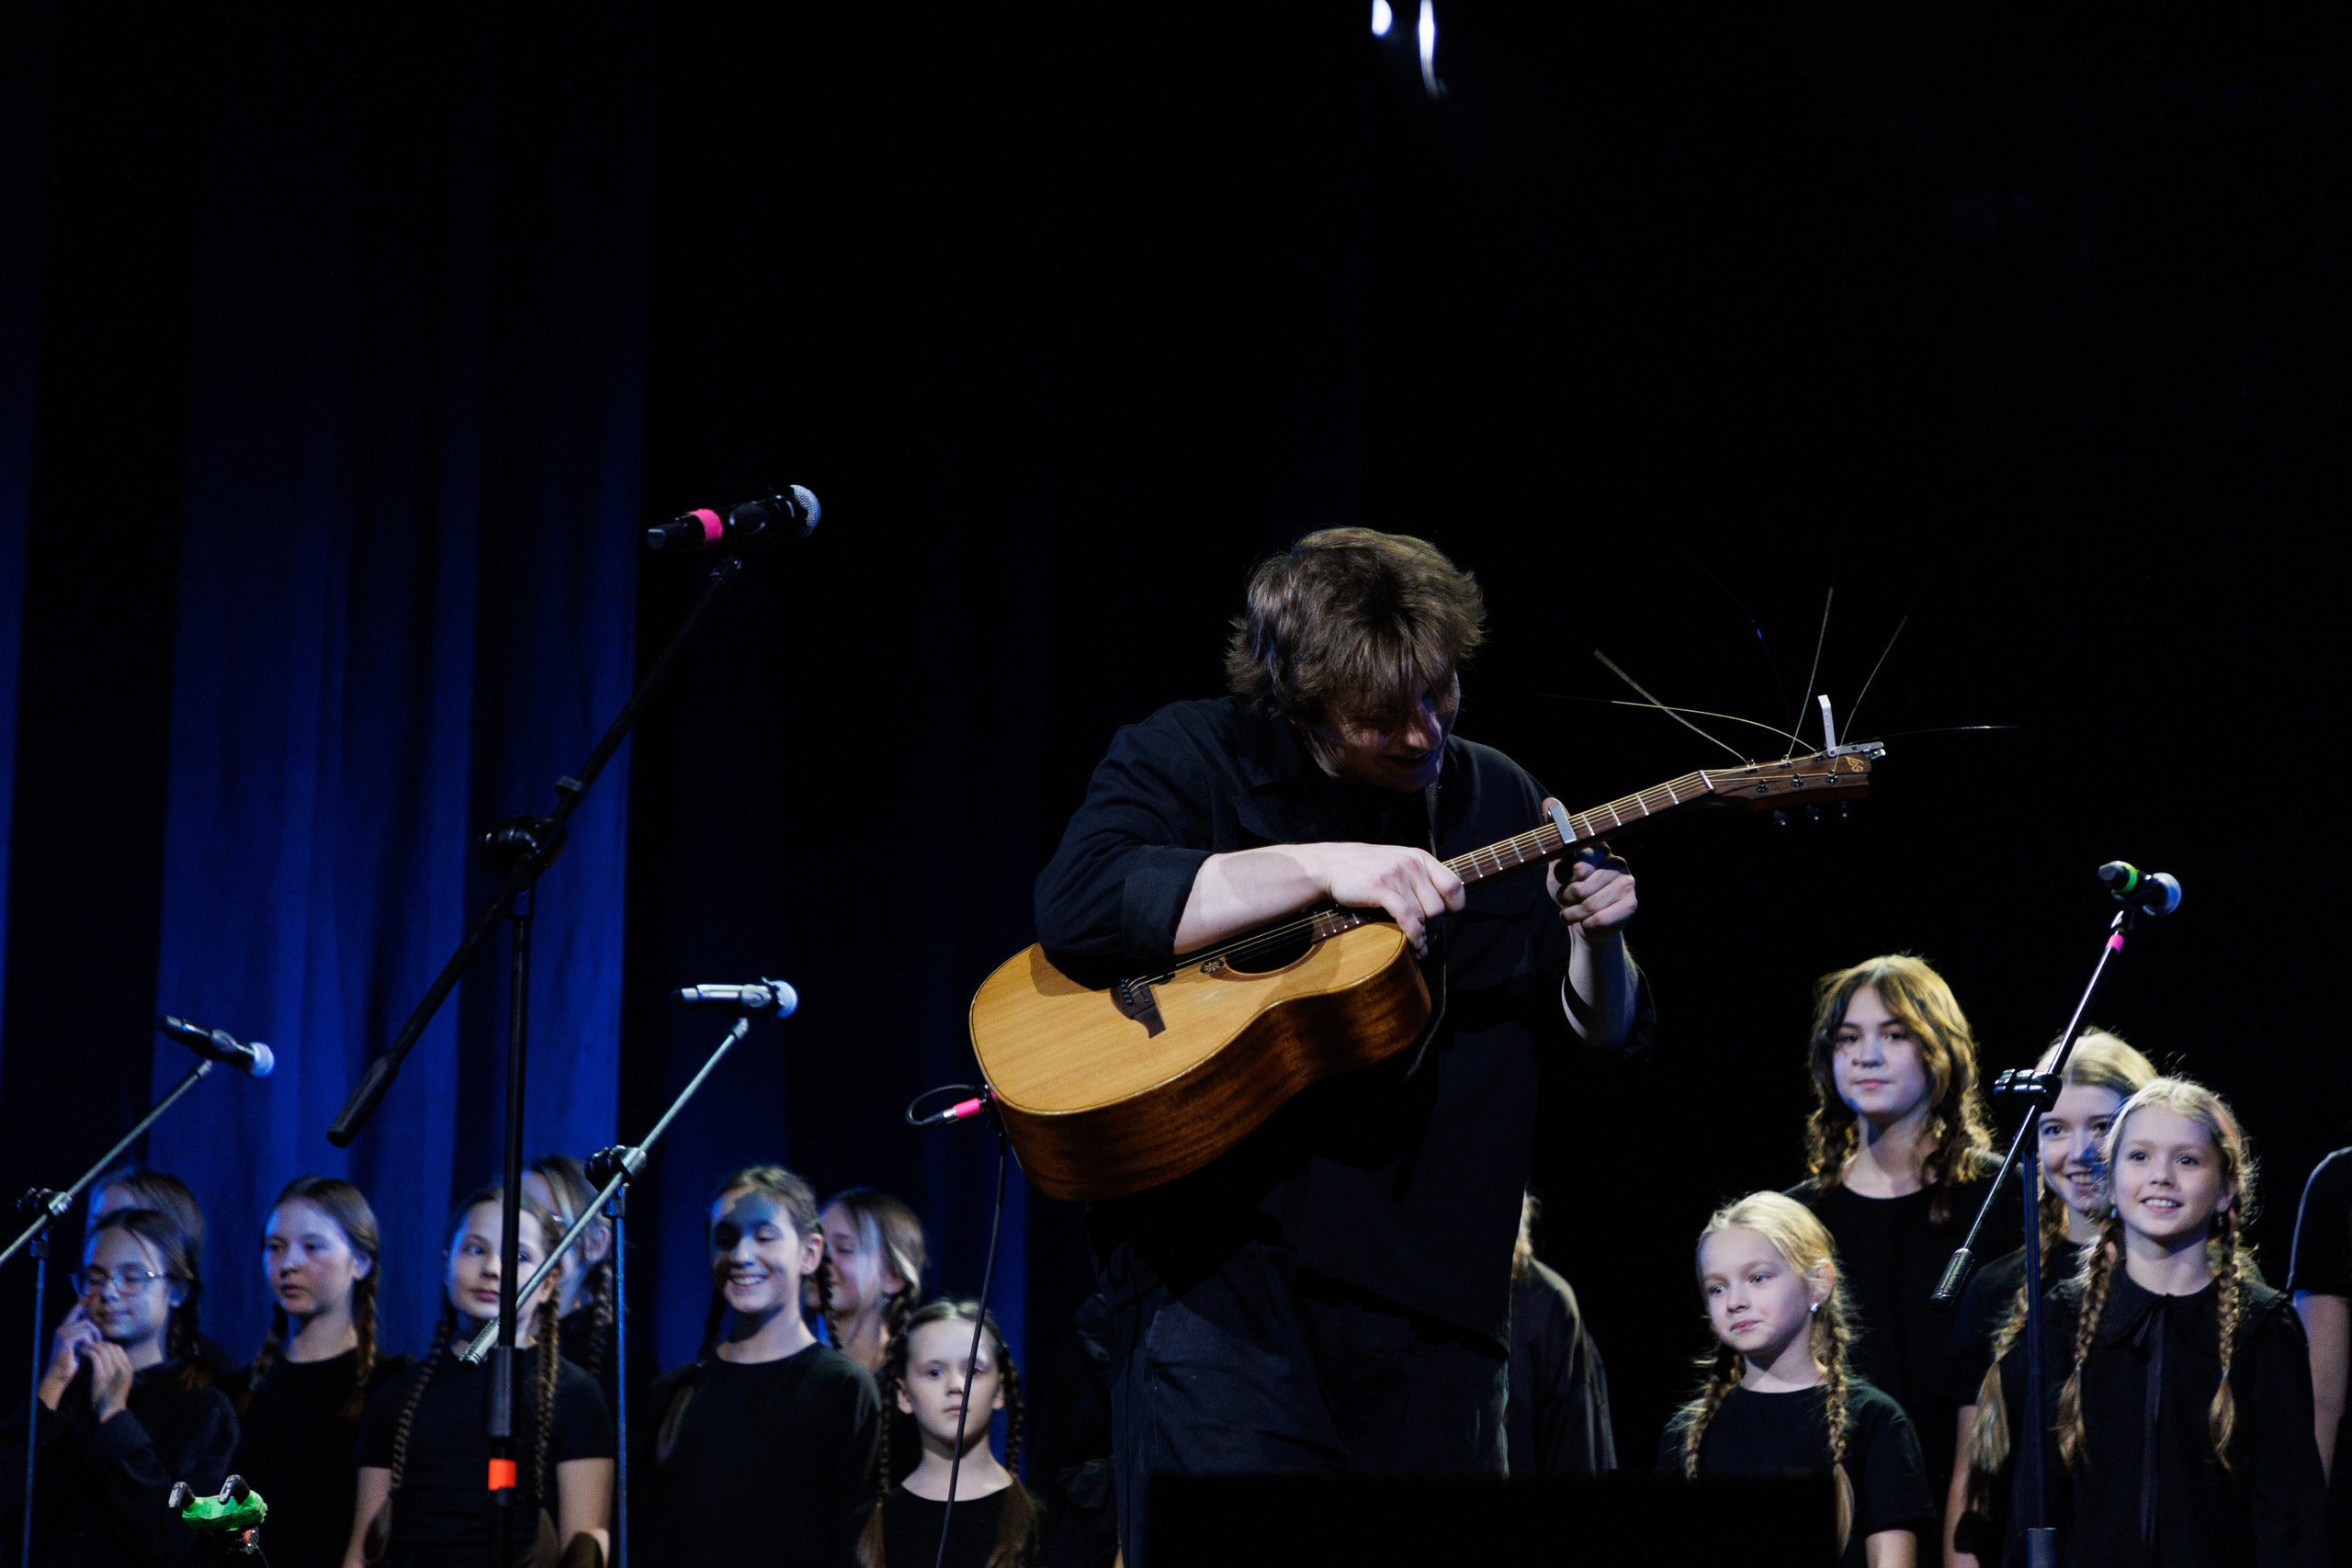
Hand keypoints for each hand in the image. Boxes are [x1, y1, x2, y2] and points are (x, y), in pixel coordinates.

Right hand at [38, 1309, 97, 1408]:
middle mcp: (62, 1328)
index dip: (82, 1303)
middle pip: (87, 1321)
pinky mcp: (65, 1339)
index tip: (90, 1294)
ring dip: (94, 1338)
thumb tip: (91, 1324)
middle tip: (97, 1343)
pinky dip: (89, 1342)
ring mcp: (62, 1333)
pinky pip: (85, 1334)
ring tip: (91, 1348)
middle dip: (96, 1332)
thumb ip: (82, 1334)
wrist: (59, 1374)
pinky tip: (85, 1349)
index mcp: (64, 1328)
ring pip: (88, 1327)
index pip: (74, 1311)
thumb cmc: (71, 1361)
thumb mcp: (78, 1344)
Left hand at [86, 1341, 133, 1422]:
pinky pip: (96, 1357)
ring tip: (84, 1347)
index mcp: (128, 1368)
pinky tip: (83, 1352)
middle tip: (88, 1344)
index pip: (118, 1349)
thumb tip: (109, 1360)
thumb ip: (118, 1370)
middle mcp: (122, 1367)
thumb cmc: (114, 1398)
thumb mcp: (122, 1382)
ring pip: (103, 1350)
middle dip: (99, 1343)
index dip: (107, 1345)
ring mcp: (113, 1370)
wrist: (112, 1411)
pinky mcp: (102, 1375)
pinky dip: (89, 1352)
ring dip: (92, 1346)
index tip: (97, 1346)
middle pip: (111, 1347)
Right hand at [1310, 842, 1464, 955]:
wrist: (1332, 864)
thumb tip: (1441, 907)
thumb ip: (1419, 878)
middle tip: (1427, 940)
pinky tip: (1413, 945)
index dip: (1454, 906)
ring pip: (1423, 915)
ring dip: (1423, 936)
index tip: (1445, 919)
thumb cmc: (1366, 869)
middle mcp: (1412, 864)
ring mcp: (1396, 875)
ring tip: (1419, 948)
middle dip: (1434, 929)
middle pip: (1438, 907)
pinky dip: (1413, 935)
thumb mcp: (1398, 863)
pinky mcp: (1381, 888)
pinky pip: (1407, 917)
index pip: (1454, 885)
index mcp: (1420, 858)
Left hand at [1545, 816, 1634, 936]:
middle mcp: (1616, 861)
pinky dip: (1586, 926)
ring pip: (1589, 906)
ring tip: (1572, 912)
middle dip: (1566, 899)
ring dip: (1572, 914)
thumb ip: (1554, 833)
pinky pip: (1599, 920)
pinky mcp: (1631, 904)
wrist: (1583, 921)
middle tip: (1567, 899)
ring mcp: (1627, 882)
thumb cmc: (1568, 889)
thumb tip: (1549, 802)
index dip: (1567, 876)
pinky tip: (1586, 922)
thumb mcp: (1556, 862)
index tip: (1566, 879)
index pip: (1578, 863)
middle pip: (1580, 888)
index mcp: (1598, 848)